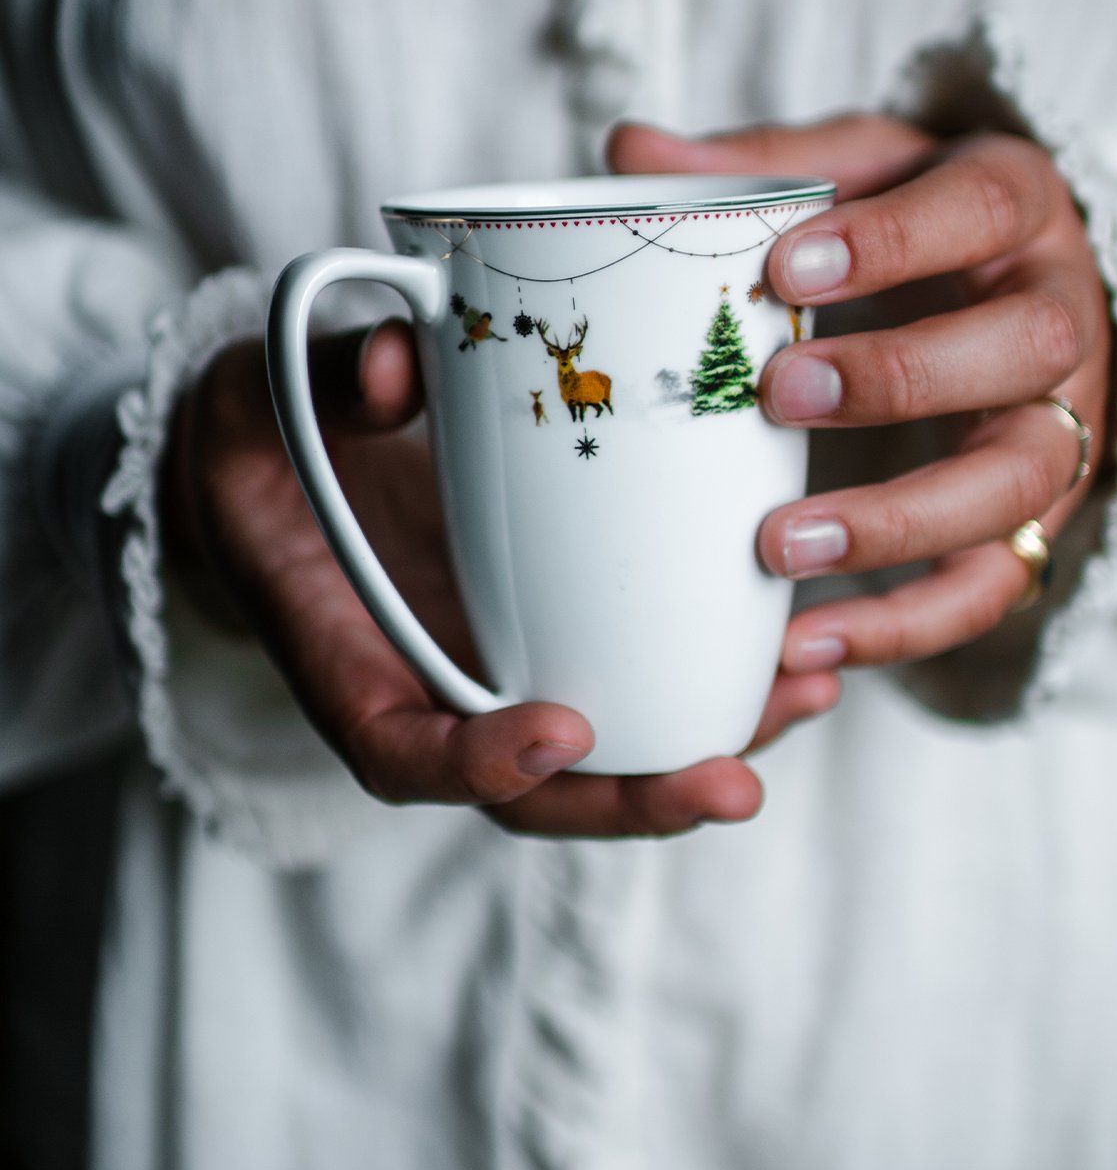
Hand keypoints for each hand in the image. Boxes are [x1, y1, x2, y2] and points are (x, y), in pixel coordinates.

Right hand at [161, 320, 818, 835]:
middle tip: (729, 785)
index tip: (563, 729)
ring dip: (697, 750)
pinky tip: (794, 657)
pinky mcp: (540, 635)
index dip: (473, 762)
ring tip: (800, 701)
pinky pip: (623, 684)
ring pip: (594, 755)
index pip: (393, 746)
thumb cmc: (263, 432)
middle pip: (523, 791)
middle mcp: (421, 685)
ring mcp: (487, 670)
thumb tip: (407, 368)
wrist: (275, 464)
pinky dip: (703, 684)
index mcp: (337, 648)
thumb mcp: (267, 390)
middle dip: (627, 802)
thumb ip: (331, 379)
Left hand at [608, 115, 1109, 677]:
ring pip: (1021, 481)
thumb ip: (754, 166)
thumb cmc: (904, 218)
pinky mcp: (1037, 516)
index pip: (978, 206)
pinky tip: (810, 641)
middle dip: (903, 377)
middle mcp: (1057, 309)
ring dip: (902, 522)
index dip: (892, 241)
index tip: (784, 272)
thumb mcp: (846, 167)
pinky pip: (995, 584)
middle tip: (779, 396)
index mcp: (1011, 201)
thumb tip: (629, 149)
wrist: (994, 281)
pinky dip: (909, 623)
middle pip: (1027, 345)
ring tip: (778, 546)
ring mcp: (1060, 419)